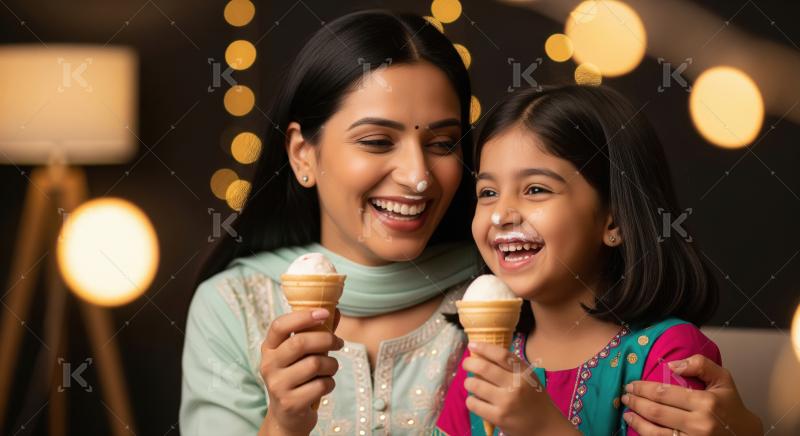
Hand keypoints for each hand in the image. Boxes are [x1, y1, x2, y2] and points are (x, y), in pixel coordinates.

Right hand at [258, 308, 342, 435]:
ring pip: (315, 364)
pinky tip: (324, 385)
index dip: (303, 317)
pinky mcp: (291, 403)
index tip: (324, 313)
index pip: (280, 325)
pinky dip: (330, 383)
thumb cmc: (298, 377)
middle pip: (300, 343)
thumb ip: (316, 333)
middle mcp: (269, 365)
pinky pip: (321, 385)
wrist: (288, 416)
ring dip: (332, 365)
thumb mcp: (302, 355)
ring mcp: (277, 385)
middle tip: (339, 343)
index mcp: (269, 348)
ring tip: (330, 368)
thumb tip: (335, 310)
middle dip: (326, 340)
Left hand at [461, 342, 578, 435]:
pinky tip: (476, 400)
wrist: (545, 426)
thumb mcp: (529, 378)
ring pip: (475, 385)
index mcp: (524, 373)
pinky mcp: (498, 417)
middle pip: (484, 367)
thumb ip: (511, 367)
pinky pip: (474, 404)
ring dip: (469, 383)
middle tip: (466, 364)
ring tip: (471, 384)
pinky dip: (471, 400)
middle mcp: (516, 385)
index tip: (472, 344)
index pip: (501, 355)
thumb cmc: (534, 399)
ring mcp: (506, 402)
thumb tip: (482, 354)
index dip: (484, 347)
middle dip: (469, 363)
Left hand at [622, 354, 762, 434]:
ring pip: (655, 432)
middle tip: (625, 396)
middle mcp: (699, 423)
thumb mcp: (723, 379)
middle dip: (636, 403)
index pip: (664, 393)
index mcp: (706, 402)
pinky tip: (638, 427)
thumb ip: (700, 364)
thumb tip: (671, 365)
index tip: (631, 385)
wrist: (746, 435)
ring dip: (637, 421)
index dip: (643, 388)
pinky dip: (647, 435)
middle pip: (656, 412)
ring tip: (627, 412)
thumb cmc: (731, 405)